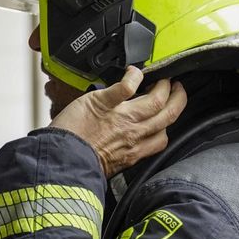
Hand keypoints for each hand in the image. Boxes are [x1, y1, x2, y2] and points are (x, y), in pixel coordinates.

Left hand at [50, 67, 187, 176]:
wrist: (59, 161)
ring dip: (163, 86)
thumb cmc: (77, 165)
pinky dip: (134, 76)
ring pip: (156, 99)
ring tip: (162, 79)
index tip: (166, 114)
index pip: (163, 138)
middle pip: (169, 115)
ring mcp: (120, 117)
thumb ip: (119, 155)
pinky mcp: (104, 103)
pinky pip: (127, 87)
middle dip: (178, 99)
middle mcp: (133, 134)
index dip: (168, 124)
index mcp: (133, 152)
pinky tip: (134, 72)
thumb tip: (120, 147)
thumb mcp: (106, 166)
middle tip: (177, 89)